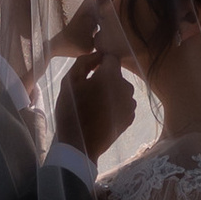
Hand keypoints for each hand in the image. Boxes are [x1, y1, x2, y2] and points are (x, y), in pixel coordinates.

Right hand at [58, 42, 137, 162]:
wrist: (80, 144)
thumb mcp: (70, 81)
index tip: (90, 73)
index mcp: (111, 76)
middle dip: (105, 79)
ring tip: (95, 106)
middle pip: (117, 75)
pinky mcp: (130, 118)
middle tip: (89, 93)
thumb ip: (84, 62)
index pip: (111, 58)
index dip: (100, 62)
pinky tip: (102, 115)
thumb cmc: (72, 111)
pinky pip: (124, 104)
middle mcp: (125, 87)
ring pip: (121, 90)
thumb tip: (98, 54)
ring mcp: (130, 104)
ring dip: (111, 93)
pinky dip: (115, 106)